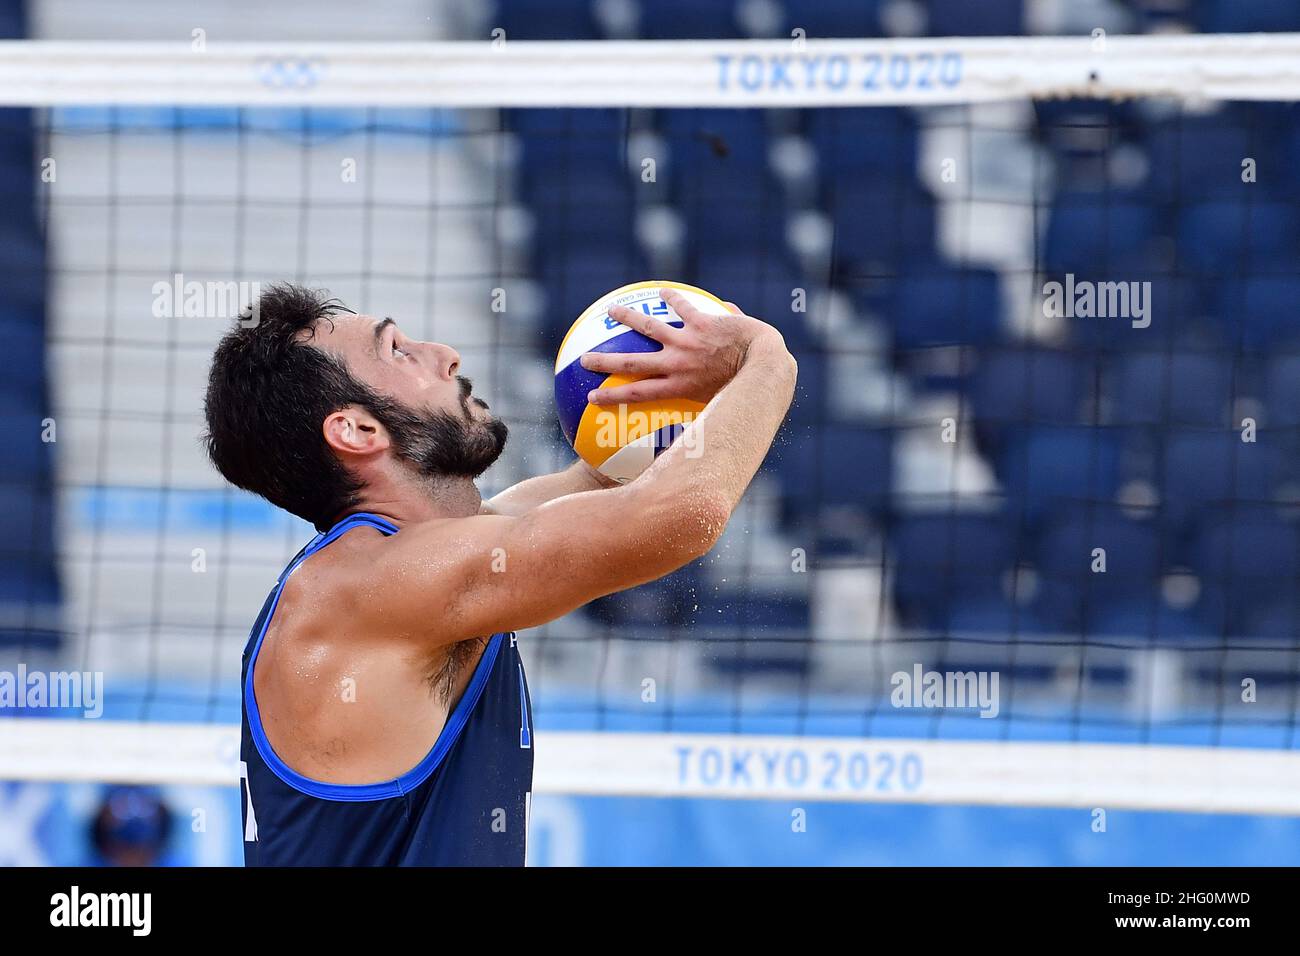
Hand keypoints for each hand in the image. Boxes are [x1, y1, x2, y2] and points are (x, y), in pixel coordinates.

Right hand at [580, 288, 784, 405]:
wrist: (764, 363)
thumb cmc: (745, 388)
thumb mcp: (721, 401)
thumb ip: (706, 402)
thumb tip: (703, 412)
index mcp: (678, 387)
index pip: (637, 394)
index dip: (613, 397)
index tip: (592, 397)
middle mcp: (677, 364)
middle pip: (632, 363)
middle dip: (605, 361)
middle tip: (584, 359)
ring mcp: (686, 341)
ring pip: (649, 327)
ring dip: (628, 318)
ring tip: (611, 311)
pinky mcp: (700, 323)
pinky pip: (682, 307)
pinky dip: (672, 298)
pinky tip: (662, 291)